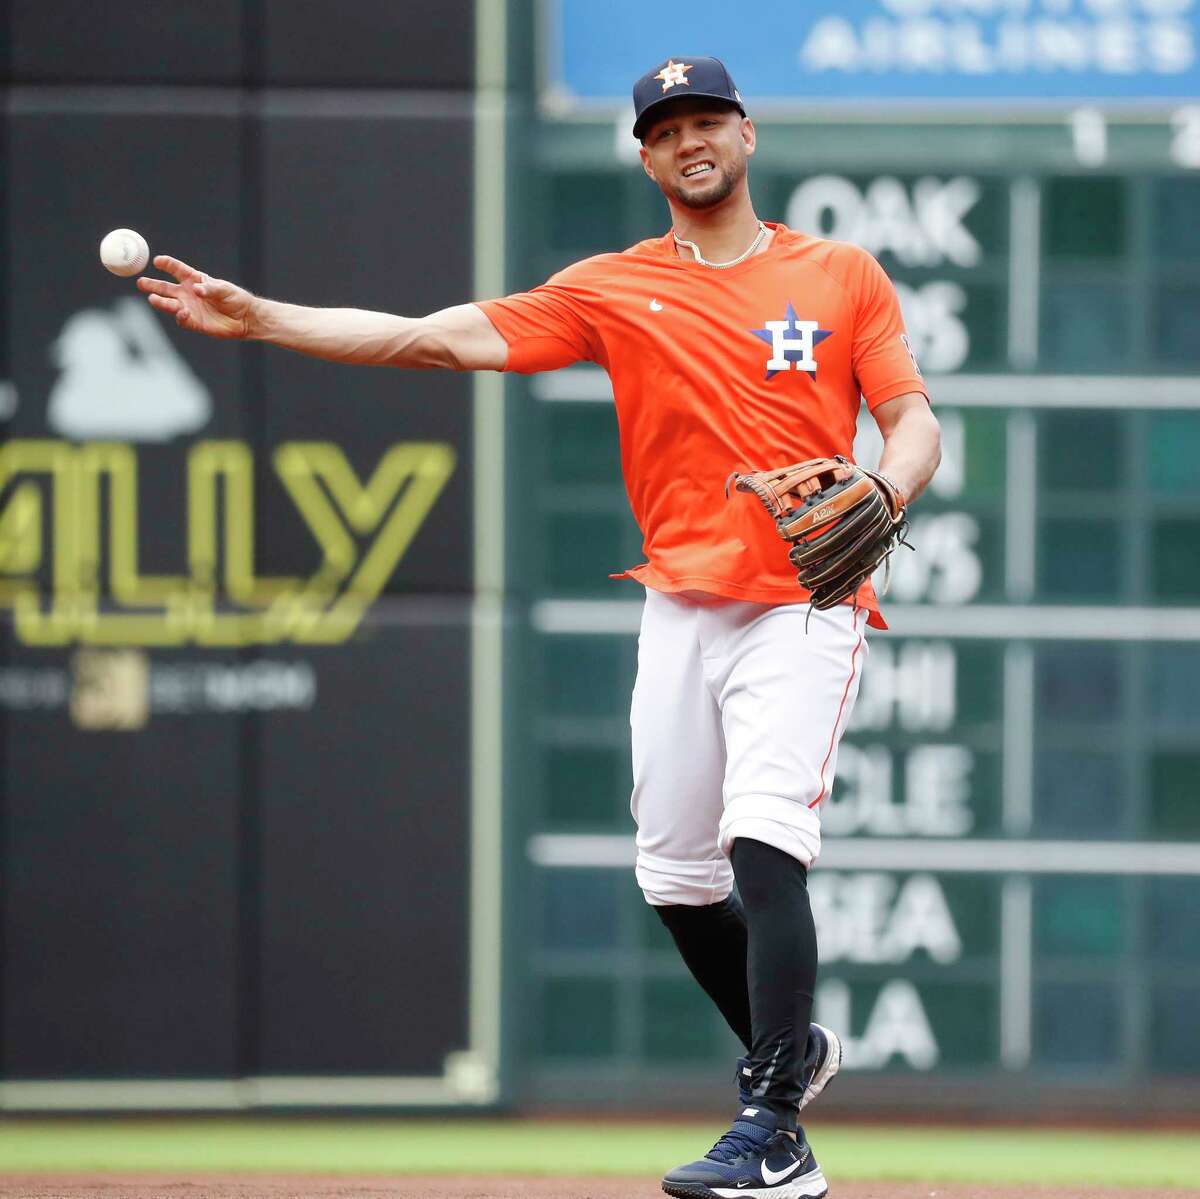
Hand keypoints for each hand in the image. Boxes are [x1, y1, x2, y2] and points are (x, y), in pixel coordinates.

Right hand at [137, 255, 253, 338]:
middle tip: (140, 282)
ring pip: (169, 304)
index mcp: (194, 279)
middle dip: (152, 285)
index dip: (167, 264)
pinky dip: (180, 315)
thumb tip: (196, 289)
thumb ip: (210, 288)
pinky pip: (182, 319)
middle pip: (165, 287)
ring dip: (161, 301)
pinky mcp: (194, 322)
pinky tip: (181, 312)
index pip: (177, 269)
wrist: (245, 319)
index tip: (158, 261)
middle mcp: (188, 293)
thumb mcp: (224, 289)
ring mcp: (189, 307)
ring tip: (152, 299)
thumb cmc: (235, 298)